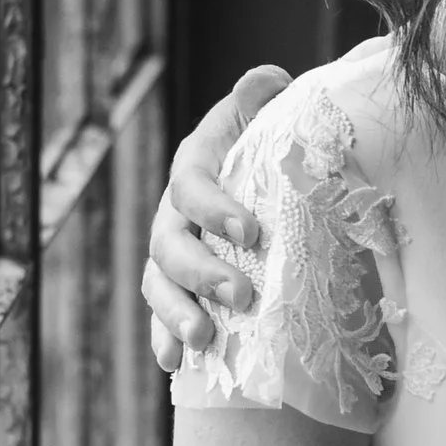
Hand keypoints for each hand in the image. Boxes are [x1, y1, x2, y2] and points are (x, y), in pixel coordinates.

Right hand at [141, 67, 291, 371]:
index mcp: (201, 163)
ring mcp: (175, 252)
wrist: (286, 187)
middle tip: (241, 296)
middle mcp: (178, 209)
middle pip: (170, 240)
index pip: (193, 181)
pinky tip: (173, 363)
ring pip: (159, 282)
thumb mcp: (280, 123)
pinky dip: (165, 340)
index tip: (250, 232)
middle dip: (200, 271)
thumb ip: (268, 100)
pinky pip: (162, 317)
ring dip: (177, 313)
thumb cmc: (286, 152)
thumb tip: (267, 81)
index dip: (213, 206)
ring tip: (204, 340)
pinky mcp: (181, 289)